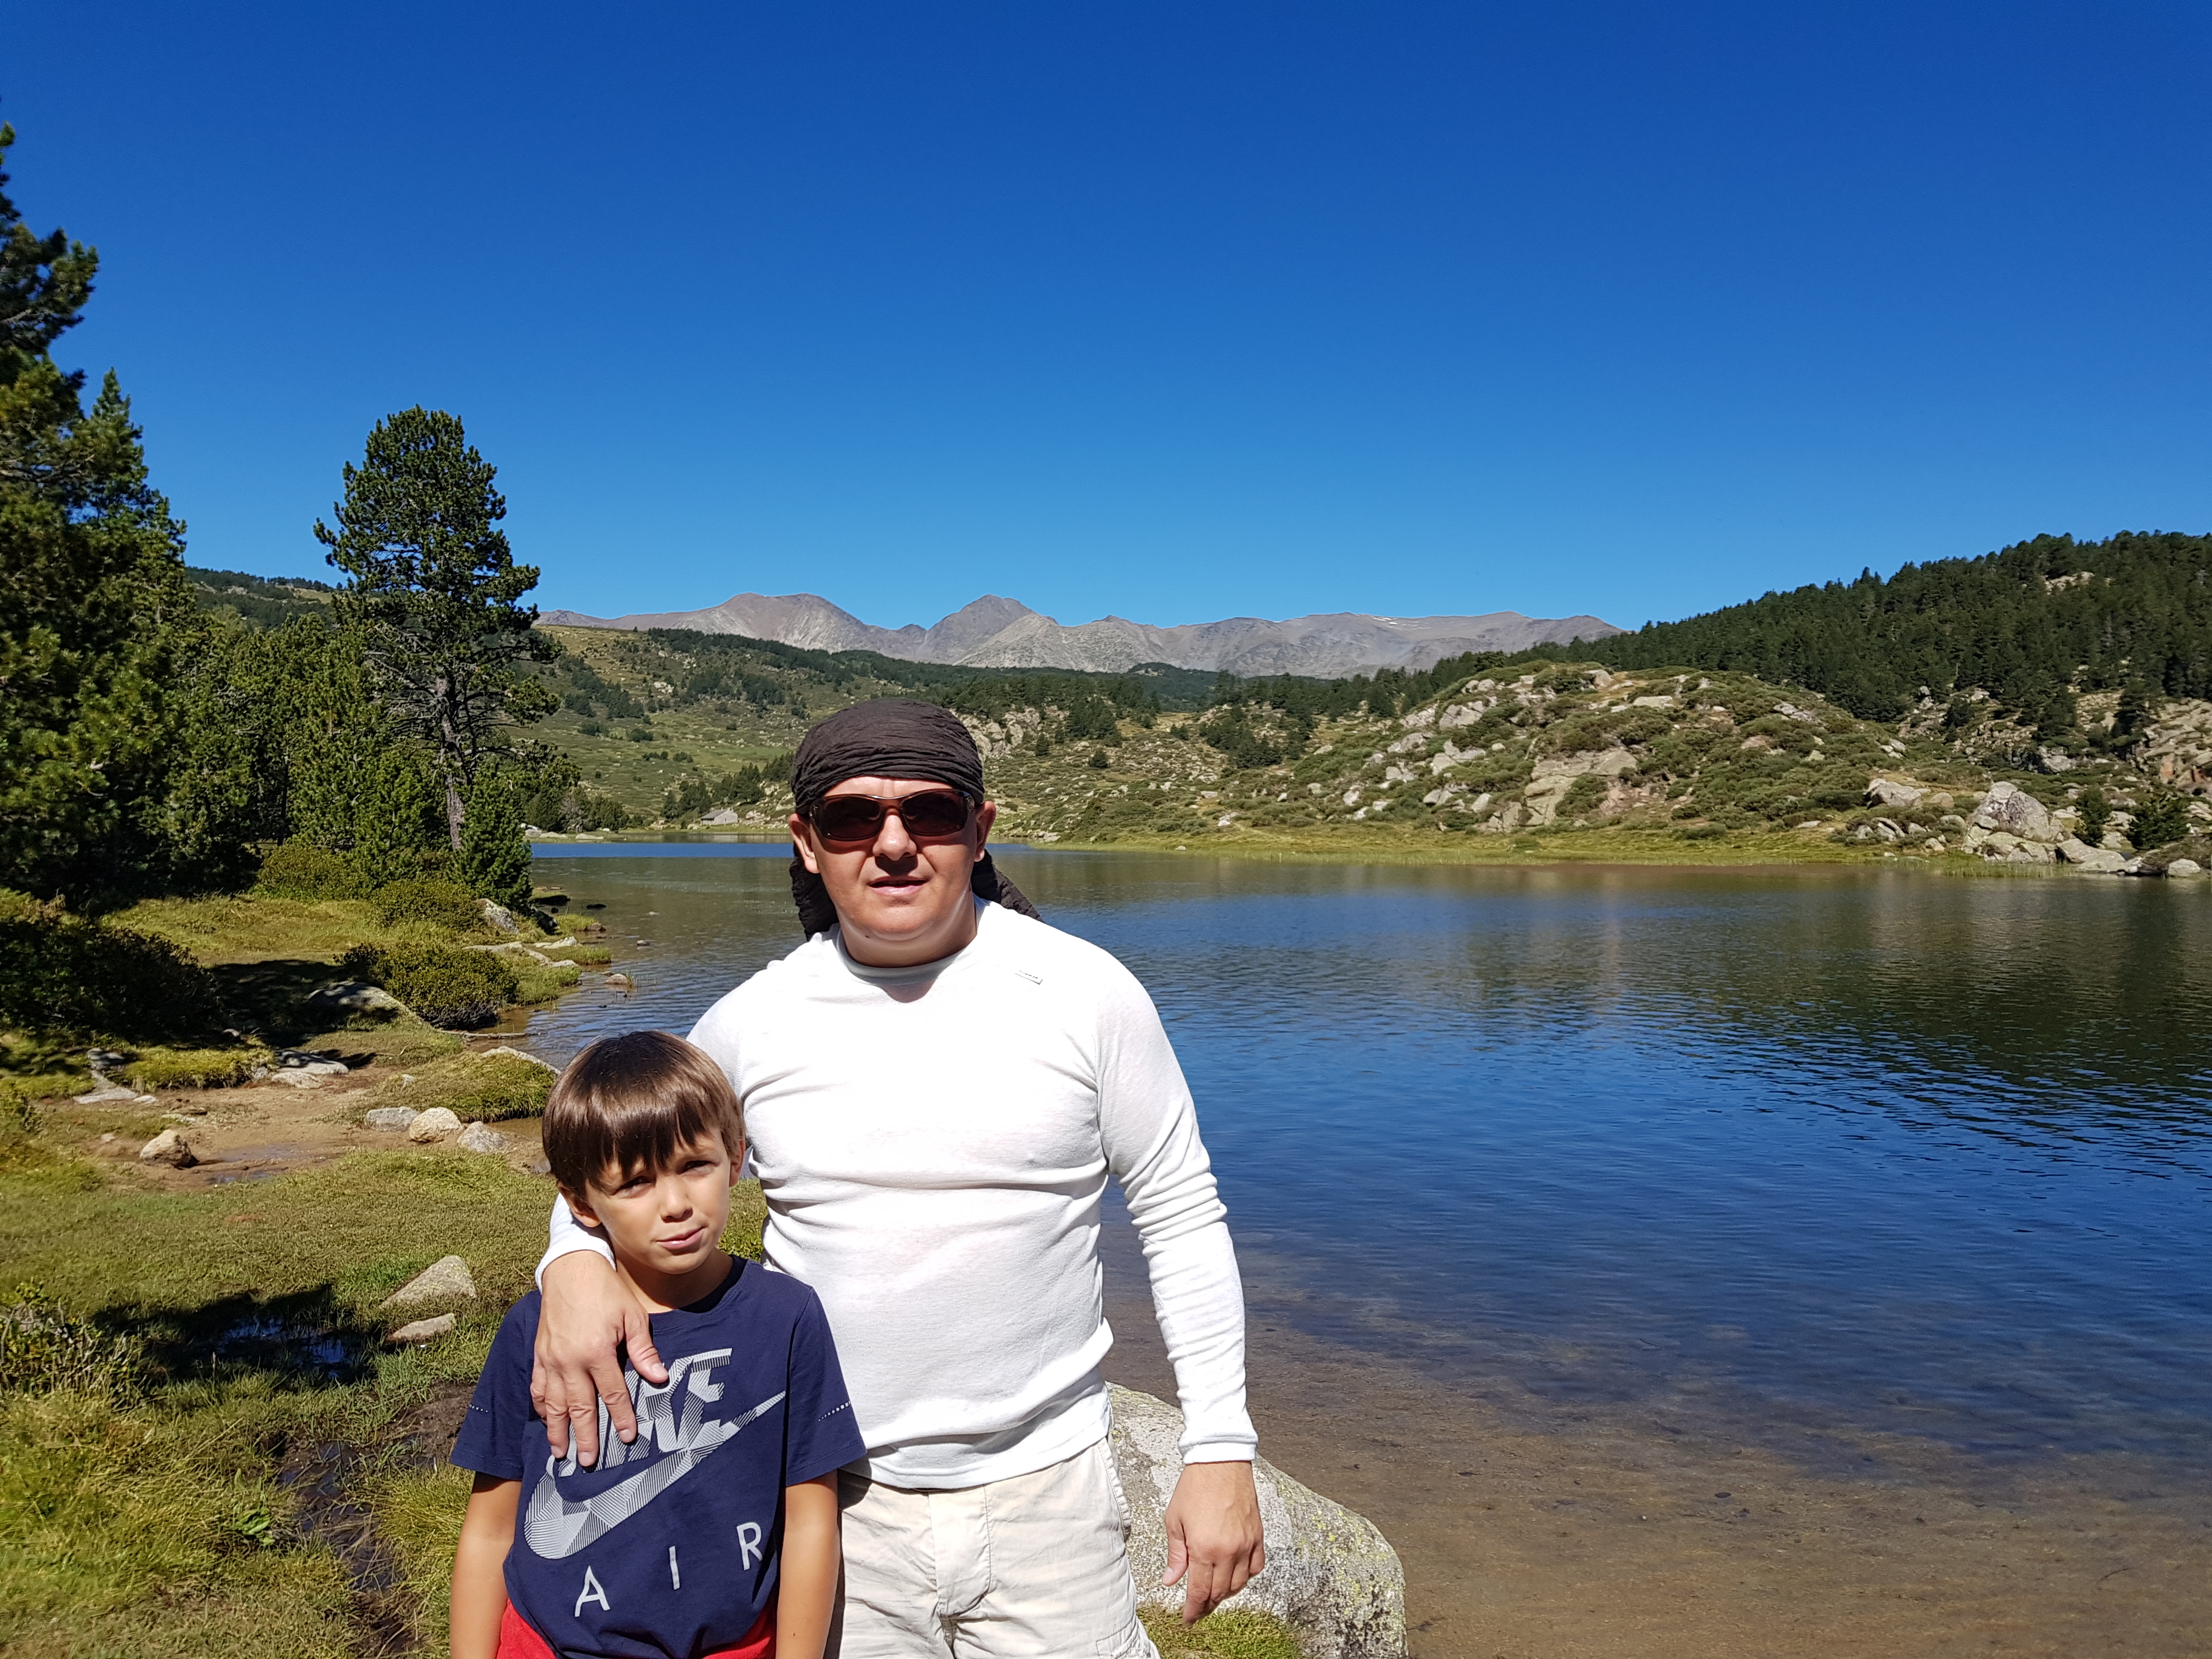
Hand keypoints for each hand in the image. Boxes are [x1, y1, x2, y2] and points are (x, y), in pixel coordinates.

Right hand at [530, 1252, 666, 1465]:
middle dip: (585, 1436)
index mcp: (596, 1352)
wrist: (571, 1268)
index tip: (628, 1437)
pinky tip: (545, 1420)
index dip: (621, 1416)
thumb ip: (643, 1350)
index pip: (611, 1393)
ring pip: (553, 1403)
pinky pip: (538, 1387)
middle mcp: (569, 1361)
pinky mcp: (539, 1354)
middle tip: (588, 1461)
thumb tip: (659, 1377)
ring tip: (561, 1453)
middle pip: (579, 1407)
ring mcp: (550, 1359)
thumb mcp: (632, 1316)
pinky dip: (540, 1407)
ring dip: (557, 1430)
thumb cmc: (606, 1291)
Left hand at [1161, 1459, 1265, 1622]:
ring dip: (1225, 1593)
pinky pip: (1256, 1567)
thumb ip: (1175, 1555)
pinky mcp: (1258, 1536)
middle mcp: (1228, 1550)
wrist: (1220, 1461)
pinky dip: (1246, 1577)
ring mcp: (1246, 1544)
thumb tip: (1171, 1580)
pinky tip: (1235, 1575)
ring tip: (1213, 1593)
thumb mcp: (1174, 1520)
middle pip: (1219, 1592)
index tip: (1188, 1618)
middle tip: (1197, 1610)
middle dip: (1207, 1605)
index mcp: (1204, 1548)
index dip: (1193, 1609)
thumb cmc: (1195, 1486)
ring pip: (1239, 1584)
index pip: (1200, 1591)